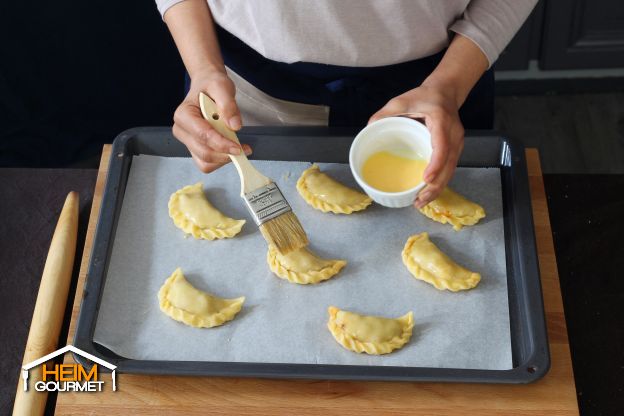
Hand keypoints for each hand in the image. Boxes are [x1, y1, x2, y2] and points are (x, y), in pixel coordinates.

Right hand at [172, 70, 251, 172]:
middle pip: (204, 153)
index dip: (221, 144)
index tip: (238, 148)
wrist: (207, 86)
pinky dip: (221, 160)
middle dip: (225, 154)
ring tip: (238, 147)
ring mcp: (188, 142)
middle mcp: (181, 131)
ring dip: (223, 159)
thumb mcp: (221, 86)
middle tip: (244, 148)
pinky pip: (208, 163)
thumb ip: (228, 105)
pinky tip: (231, 149)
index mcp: (184, 115)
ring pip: (205, 162)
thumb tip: (234, 126)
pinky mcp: (195, 149)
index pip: (203, 135)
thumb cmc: (211, 85)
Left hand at [369, 83, 463, 207]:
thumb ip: (386, 112)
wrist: (445, 92)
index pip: (443, 146)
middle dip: (435, 186)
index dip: (436, 164)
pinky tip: (427, 193)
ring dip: (437, 189)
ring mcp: (456, 144)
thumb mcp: (402, 100)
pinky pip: (449, 169)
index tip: (426, 179)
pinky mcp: (454, 150)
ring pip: (450, 171)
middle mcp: (453, 135)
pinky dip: (439, 183)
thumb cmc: (424, 97)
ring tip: (420, 202)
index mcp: (442, 122)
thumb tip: (369, 126)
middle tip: (418, 200)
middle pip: (449, 166)